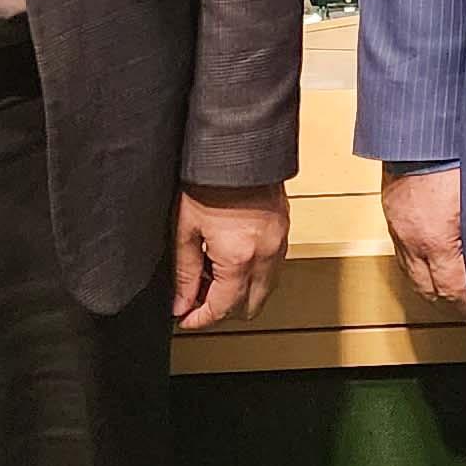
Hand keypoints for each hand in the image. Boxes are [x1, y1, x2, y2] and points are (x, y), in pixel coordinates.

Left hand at [171, 183, 287, 330]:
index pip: (222, 308)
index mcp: (239, 258)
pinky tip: (233, 260)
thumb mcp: (186, 229)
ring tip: (213, 277)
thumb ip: (185, 272)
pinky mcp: (283, 230)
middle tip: (198, 300)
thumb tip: (181, 302)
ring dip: (241, 293)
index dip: (201, 318)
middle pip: (250, 306)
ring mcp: (279, 243)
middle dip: (223, 309)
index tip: (186, 318)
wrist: (236, 146)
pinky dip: (255, 274)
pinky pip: (273, 267)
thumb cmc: (209, 179)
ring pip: (265, 289)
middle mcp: (265, 256)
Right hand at [381, 166, 465, 317]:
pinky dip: (417, 260)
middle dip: (451, 299)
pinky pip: (401, 248)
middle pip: (428, 288)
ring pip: (410, 271)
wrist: (423, 121)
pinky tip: (433, 256)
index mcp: (435, 237)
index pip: (453, 289)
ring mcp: (397, 223)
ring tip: (454, 285)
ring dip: (432, 282)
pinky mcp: (390, 208)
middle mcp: (410, 236)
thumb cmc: (455, 152)